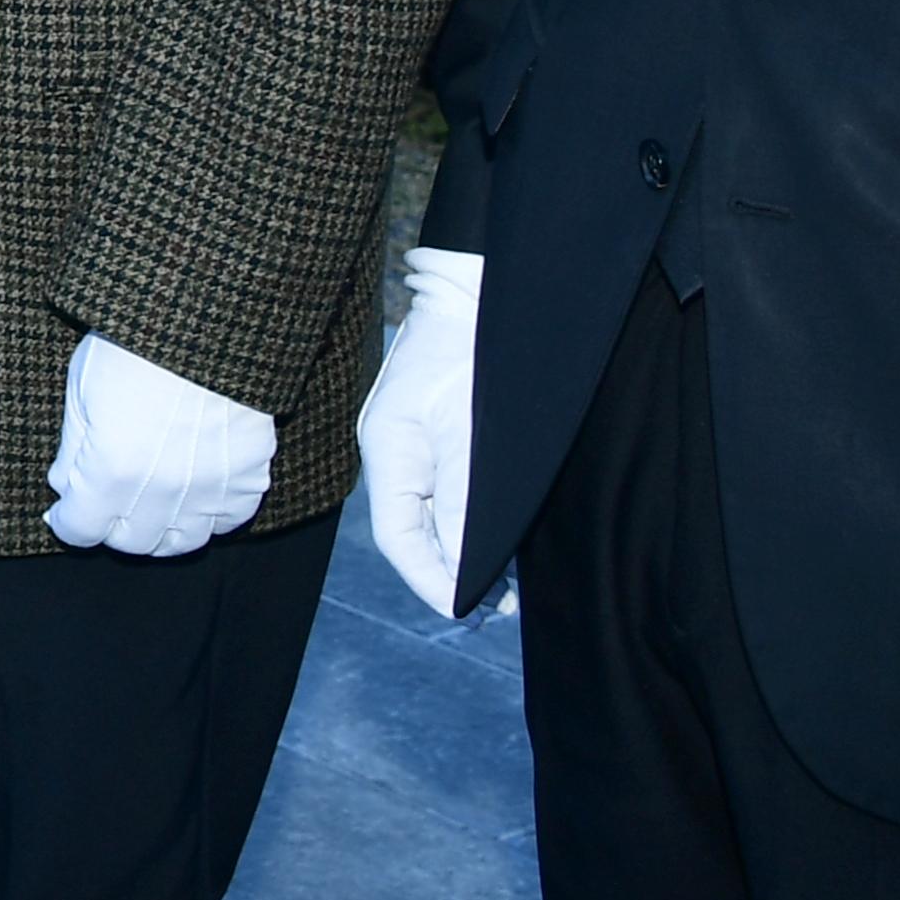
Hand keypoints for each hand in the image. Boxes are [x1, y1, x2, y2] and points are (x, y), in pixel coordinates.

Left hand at [45, 333, 276, 555]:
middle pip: (130, 543)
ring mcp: (210, 487)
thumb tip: (65, 487)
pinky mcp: (250, 474)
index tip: (67, 511)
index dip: (68, 521)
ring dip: (161, 529)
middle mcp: (162, 491)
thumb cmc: (133, 341)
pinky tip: (195, 491)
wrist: (205, 311)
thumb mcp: (81, 389)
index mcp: (111, 471)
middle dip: (111, 525)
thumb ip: (72, 450)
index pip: (80, 530)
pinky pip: (229, 519)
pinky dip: (211, 513)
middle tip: (108, 502)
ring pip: (181, 542)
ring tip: (150, 504)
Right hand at [359, 247, 485, 615]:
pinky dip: (471, 518)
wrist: (484, 286)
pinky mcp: (438, 426)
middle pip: (416, 529)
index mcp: (389, 450)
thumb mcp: (476, 439)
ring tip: (510, 583)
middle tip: (502, 606)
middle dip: (455, 572)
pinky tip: (502, 534)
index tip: (472, 613)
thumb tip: (467, 572)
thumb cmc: (480, 353)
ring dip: (467, 548)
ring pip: (434, 511)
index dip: (434, 583)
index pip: (401, 538)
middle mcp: (394, 449)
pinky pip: (447, 487)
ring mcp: (413, 437)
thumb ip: (469, 507)